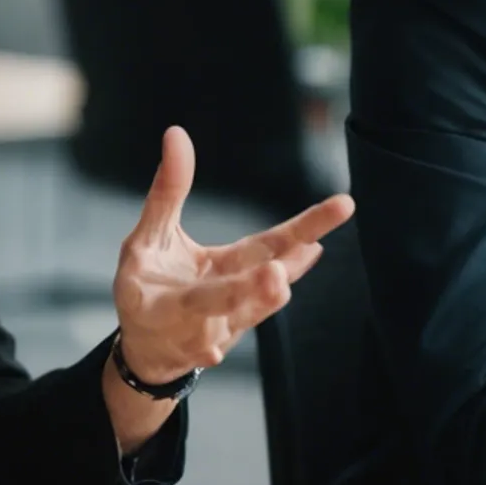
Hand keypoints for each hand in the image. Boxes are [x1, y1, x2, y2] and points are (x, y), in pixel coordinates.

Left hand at [108, 126, 354, 382]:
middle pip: (263, 280)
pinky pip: (196, 351)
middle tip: (309, 248)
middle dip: (283, 265)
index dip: (308, 226)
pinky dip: (207, 350)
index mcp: (232, 265)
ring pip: (233, 312)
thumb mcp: (155, 231)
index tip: (345, 205)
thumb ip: (169, 189)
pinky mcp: (179, 348)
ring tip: (274, 282)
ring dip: (253, 301)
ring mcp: (209, 324)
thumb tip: (175, 132)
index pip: (275, 243)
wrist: (141, 346)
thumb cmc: (152, 283)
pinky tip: (213, 352)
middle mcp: (230, 295)